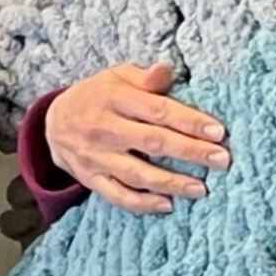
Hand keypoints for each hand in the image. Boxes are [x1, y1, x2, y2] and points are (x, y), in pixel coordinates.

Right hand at [41, 61, 229, 215]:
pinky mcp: (90, 177)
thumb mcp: (117, 77)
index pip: (157, 110)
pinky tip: (167, 205)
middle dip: (190, 152)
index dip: (189, 122)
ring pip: (137, 173)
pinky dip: (142, 203)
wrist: (53, 121)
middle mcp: (103, 128)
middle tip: (222, 160)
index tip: (218, 132)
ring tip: (201, 189)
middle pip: (152, 143)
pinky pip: (117, 195)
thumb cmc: (97, 96)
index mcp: (113, 99)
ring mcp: (95, 156)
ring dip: (171, 183)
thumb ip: (145, 77)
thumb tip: (167, 70)